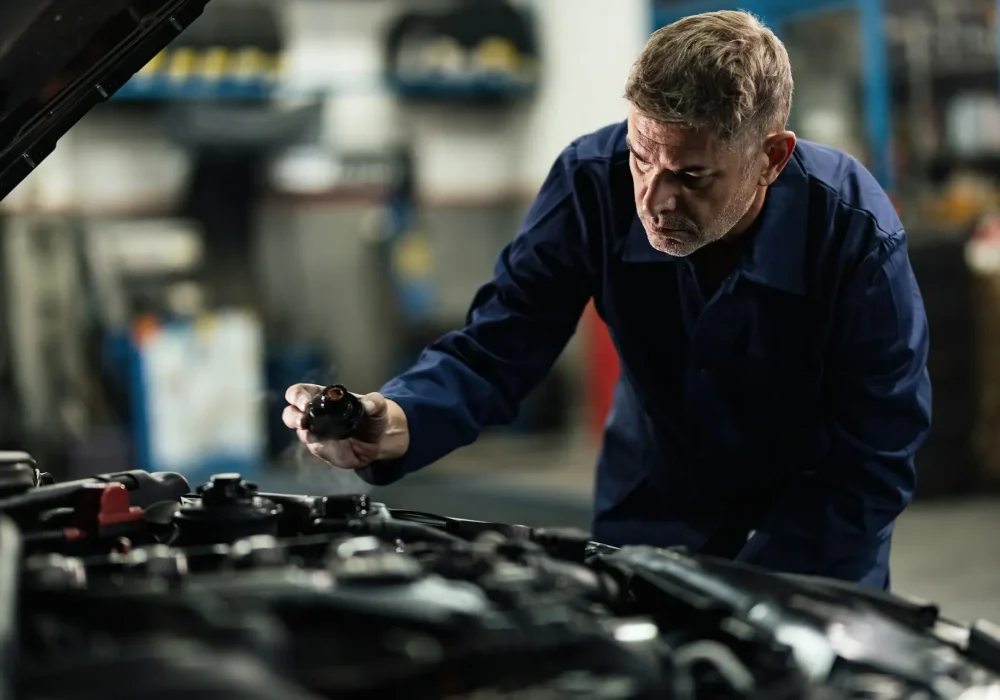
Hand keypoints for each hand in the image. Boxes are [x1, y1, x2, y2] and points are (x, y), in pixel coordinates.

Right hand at [282, 384, 407, 468]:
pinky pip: (320, 451)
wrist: (378, 439)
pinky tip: (337, 447)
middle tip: (302, 422)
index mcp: (320, 397)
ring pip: (303, 435)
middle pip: (290, 414)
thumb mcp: (377, 405)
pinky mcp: (324, 450)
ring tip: (317, 436)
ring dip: (309, 436)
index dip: (297, 397)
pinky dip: (327, 449)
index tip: (305, 403)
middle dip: (293, 418)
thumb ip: (375, 402)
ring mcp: (316, 434)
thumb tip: (369, 404)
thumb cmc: (371, 416)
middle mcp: (313, 416)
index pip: (298, 393)